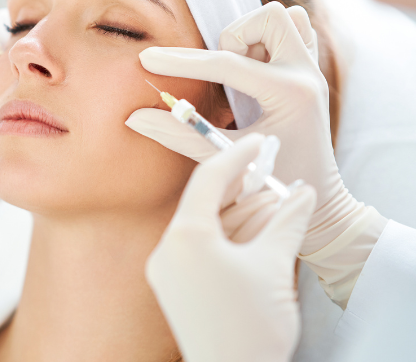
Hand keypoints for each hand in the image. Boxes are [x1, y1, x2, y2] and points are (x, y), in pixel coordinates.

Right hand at [126, 2, 359, 254]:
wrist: (319, 195)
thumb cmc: (272, 181)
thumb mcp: (223, 157)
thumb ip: (179, 135)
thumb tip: (135, 118)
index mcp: (289, 94)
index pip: (225, 64)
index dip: (180, 62)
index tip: (147, 59)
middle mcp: (306, 73)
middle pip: (265, 18)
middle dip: (232, 39)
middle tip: (223, 72)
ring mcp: (312, 68)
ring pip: (281, 17)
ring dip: (250, 36)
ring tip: (239, 70)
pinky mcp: (311, 69)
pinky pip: (296, 28)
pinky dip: (268, 38)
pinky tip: (255, 66)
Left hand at [146, 134, 315, 361]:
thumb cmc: (253, 325)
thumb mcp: (275, 265)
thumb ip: (287, 220)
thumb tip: (302, 192)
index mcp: (185, 237)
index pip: (207, 180)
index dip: (236, 156)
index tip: (258, 142)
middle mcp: (166, 250)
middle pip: (203, 203)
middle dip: (240, 187)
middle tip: (269, 169)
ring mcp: (165, 272)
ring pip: (202, 227)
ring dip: (237, 214)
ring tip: (273, 201)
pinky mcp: (172, 289)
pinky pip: (197, 250)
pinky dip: (225, 238)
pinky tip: (254, 232)